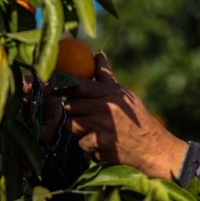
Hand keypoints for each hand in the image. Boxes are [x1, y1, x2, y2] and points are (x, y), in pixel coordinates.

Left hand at [63, 53, 188, 179]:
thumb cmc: (136, 118)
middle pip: (70, 106)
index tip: (48, 87)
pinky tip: (101, 142)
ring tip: (93, 128)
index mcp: (110, 93)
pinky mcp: (98, 145)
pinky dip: (88, 145)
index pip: (78, 86)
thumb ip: (106, 77)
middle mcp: (104, 108)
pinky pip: (80, 143)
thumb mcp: (123, 94)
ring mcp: (100, 127)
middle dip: (74, 111)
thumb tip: (98, 54)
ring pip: (71, 125)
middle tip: (84, 114)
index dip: (60, 85)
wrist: (151, 146)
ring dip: (78, 128)